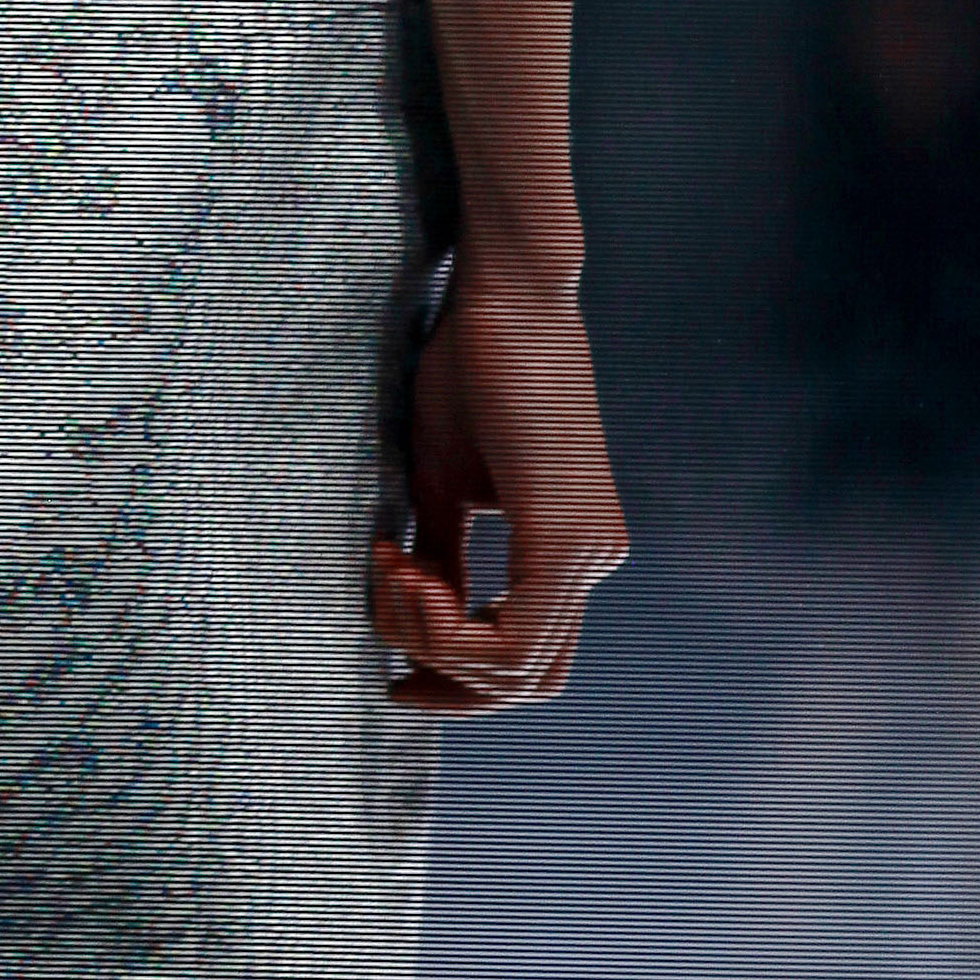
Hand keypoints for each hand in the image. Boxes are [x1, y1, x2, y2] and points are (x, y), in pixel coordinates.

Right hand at [368, 253, 627, 713]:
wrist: (506, 295)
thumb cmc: (470, 370)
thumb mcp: (442, 485)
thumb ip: (442, 558)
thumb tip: (415, 623)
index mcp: (569, 550)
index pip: (526, 661)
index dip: (455, 681)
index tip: (391, 651)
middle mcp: (594, 561)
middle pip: (528, 684)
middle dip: (445, 676)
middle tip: (386, 605)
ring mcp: (588, 553)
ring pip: (517, 672)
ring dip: (432, 644)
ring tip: (393, 569)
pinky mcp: (567, 537)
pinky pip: (512, 641)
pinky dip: (447, 631)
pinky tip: (410, 571)